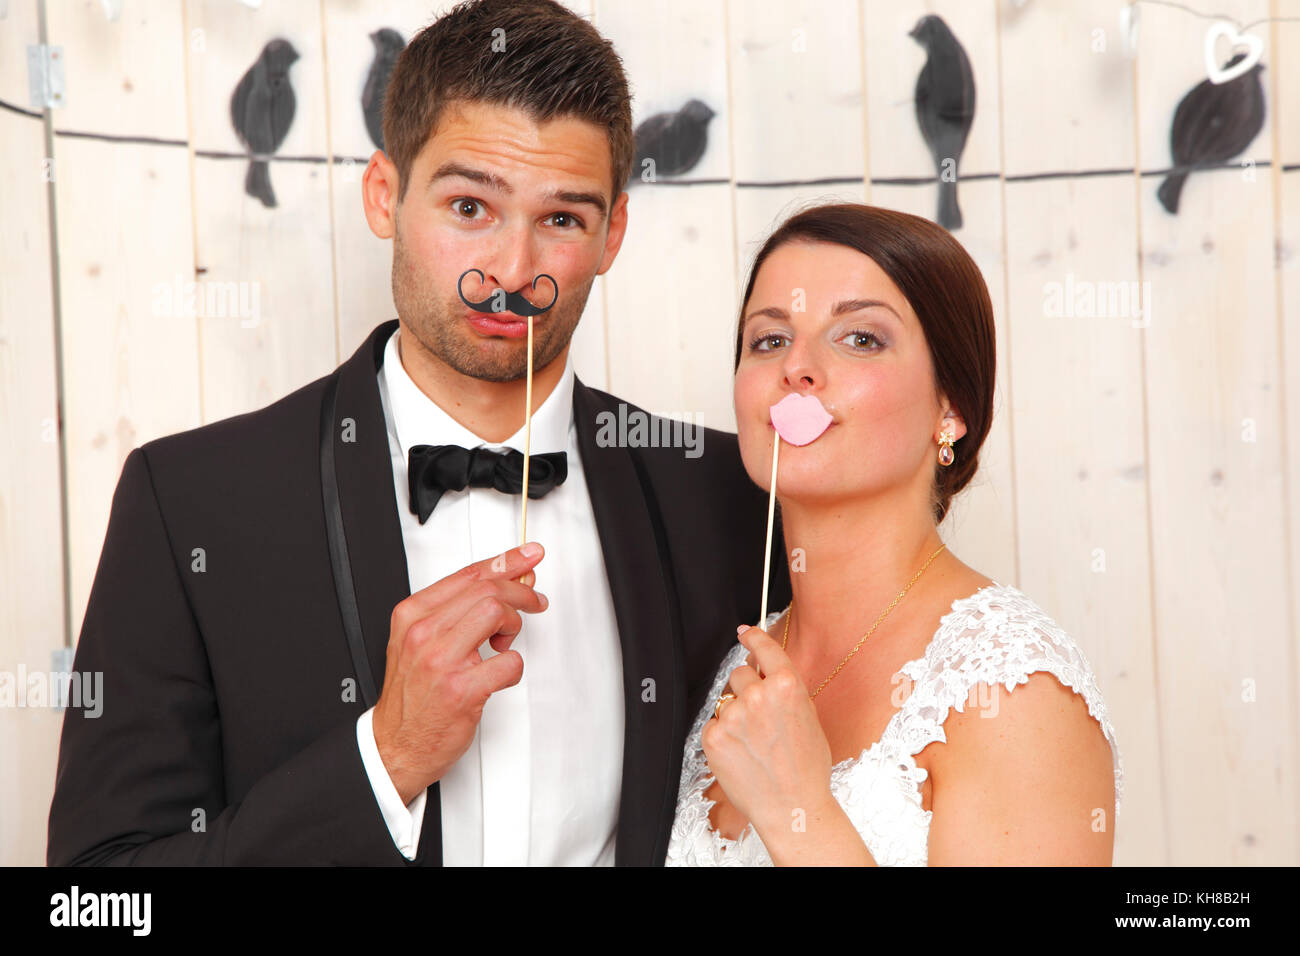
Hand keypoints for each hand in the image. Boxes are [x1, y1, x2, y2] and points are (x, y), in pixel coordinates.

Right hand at [372, 542, 547, 803]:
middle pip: (487, 589)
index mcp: (412, 615)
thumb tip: (505, 581)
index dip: (506, 561)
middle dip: (520, 593)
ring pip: (496, 613)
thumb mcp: (420, 641)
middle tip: (534, 602)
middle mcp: (423, 633)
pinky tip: (499, 673)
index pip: (467, 574)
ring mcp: (442, 661)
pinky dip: (513, 666)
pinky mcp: (462, 690)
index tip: (529, 555)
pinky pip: (508, 661)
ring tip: (503, 641)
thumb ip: (458, 611)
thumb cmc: (413, 695)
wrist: (395, 745)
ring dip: (514, 625)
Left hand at [700, 624, 834, 840]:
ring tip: (754, 743)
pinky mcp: (714, 736)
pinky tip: (742, 754)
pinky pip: (714, 724)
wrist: (793, 806)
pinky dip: (723, 736)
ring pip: (725, 700)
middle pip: (739, 674)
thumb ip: (785, 690)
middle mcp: (758, 695)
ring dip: (735, 715)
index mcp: (787, 686)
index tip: (745, 633)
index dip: (753, 637)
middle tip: (759, 718)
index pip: (764, 648)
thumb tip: (766, 671)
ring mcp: (734, 715)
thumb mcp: (808, 717)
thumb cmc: (807, 768)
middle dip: (746, 689)